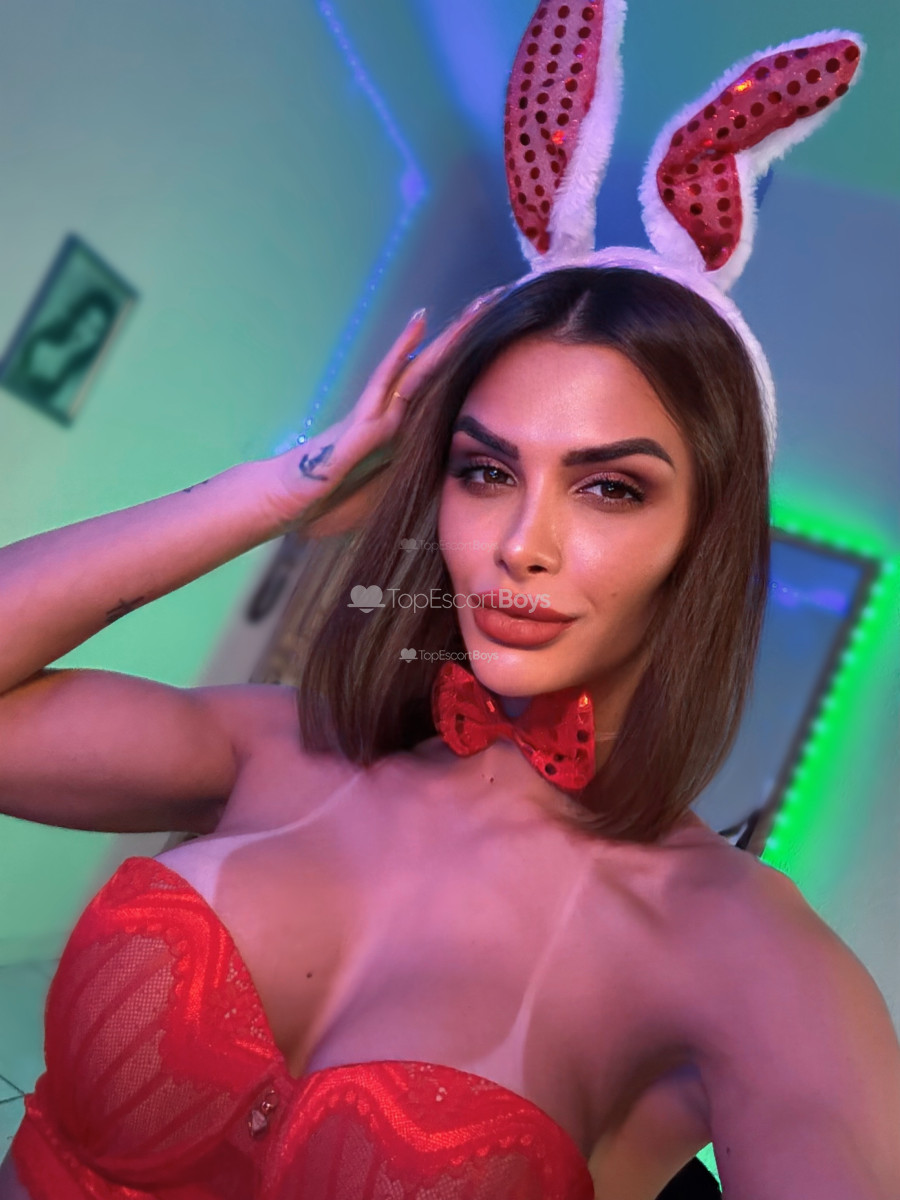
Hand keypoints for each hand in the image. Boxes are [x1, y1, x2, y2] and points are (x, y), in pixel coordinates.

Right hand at [263, 285, 508, 535]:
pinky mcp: (360, 423)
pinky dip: (402, 351)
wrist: (283, 504)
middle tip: (501, 299)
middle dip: (469, 339)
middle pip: (438, 370)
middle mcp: (392, 416)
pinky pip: (385, 381)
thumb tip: (439, 498)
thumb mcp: (381, 502)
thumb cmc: (325, 504)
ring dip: (449, 337)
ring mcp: (376, 415)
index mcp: (401, 435)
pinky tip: (419, 321)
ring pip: (421, 368)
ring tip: (478, 304)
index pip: (444, 394)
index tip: (504, 342)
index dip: (472, 368)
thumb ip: (407, 491)